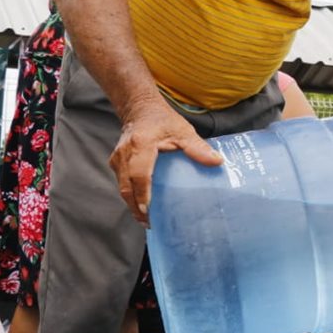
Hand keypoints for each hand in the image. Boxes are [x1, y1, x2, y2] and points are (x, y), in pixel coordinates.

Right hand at [110, 99, 221, 225]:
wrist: (140, 109)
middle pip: (127, 186)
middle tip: (149, 223)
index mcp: (141, 145)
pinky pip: (122, 183)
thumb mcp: (183, 131)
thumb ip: (198, 147)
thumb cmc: (162, 120)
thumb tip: (217, 162)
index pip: (139, 174)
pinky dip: (130, 195)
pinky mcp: (115, 163)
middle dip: (136, 207)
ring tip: (146, 219)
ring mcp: (117, 158)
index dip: (143, 194)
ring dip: (132, 205)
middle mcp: (124, 154)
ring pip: (122, 187)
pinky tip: (141, 206)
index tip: (148, 210)